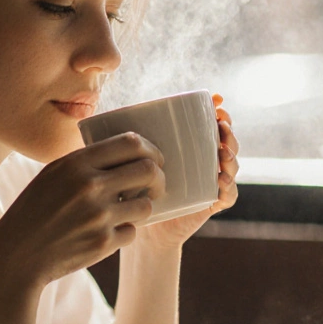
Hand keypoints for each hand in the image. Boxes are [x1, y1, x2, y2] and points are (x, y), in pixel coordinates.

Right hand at [0, 132, 166, 288]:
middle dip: (158, 177)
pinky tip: (108, 233)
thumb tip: (124, 150)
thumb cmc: (34, 211)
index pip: (131, 143)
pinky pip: (132, 232)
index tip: (153, 158)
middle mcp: (90, 186)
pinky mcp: (103, 244)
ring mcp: (98, 216)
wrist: (16, 255)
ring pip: (146, 205)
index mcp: (76, 163)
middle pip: (148, 170)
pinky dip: (125, 232)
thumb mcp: (52, 175)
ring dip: (142, 207)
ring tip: (129, 210)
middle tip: (155, 184)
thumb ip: (85, 161)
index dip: (151, 149)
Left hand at [135, 93, 239, 249]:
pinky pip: (229, 195)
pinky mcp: (211, 203)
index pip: (211, 126)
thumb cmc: (134, 188)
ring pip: (231, 166)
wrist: (140, 223)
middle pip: (227, 142)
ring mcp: (210, 183)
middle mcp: (204, 163)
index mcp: (190, 148)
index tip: (217, 100)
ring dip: (231, 157)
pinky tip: (220, 180)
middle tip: (221, 126)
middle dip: (228, 132)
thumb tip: (91, 117)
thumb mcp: (132, 160)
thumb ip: (124, 141)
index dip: (218, 112)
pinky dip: (229, 187)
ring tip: (222, 152)